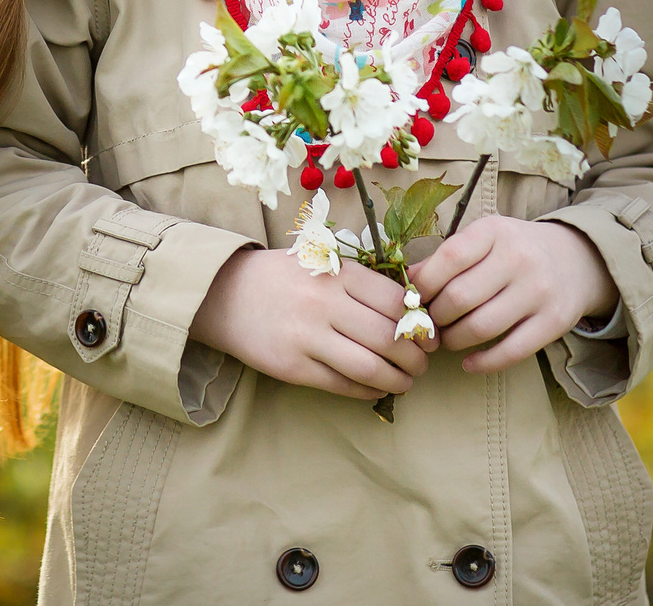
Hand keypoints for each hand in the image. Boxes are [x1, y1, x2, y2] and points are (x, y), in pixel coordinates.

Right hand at [189, 246, 435, 400]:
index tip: (429, 334)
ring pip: (370, 367)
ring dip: (398, 380)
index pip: (395, 301)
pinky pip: (343, 386)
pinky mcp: (293, 367)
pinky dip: (368, 391)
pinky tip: (376, 388)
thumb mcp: (321, 263)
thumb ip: (361, 281)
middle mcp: (323, 304)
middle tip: (423, 363)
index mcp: (336, 273)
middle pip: (388, 338)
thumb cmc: (282, 277)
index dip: (420, 322)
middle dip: (416, 357)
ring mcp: (306, 338)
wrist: (223, 295)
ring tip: (406, 380)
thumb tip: (413, 309)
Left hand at [411, 217, 618, 374]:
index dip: (424, 284)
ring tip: (447, 339)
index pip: (449, 258)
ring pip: (481, 327)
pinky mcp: (554, 322)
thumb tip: (407, 283)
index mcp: (495, 232)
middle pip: (460, 298)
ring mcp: (539, 291)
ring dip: (454, 340)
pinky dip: (483, 363)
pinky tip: (468, 363)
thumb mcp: (483, 239)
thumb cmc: (514, 250)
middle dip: (436, 317)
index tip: (414, 298)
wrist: (575, 260)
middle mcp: (519, 258)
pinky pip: (511, 351)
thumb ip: (447, 257)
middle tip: (429, 323)